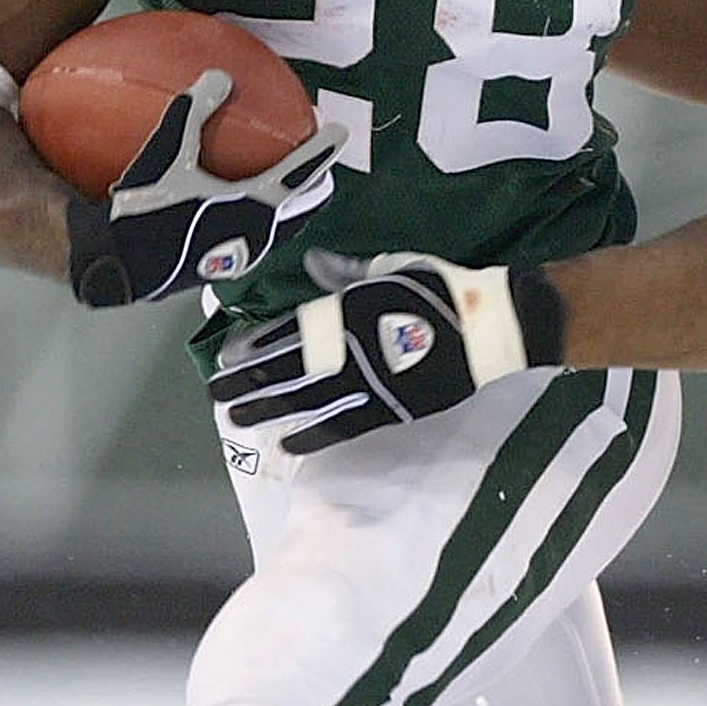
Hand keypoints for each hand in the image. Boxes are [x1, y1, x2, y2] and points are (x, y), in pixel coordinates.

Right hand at [63, 70, 341, 306]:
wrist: (123, 267)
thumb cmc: (147, 212)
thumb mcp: (167, 156)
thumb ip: (192, 114)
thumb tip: (217, 76)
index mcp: (254, 206)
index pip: (300, 173)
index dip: (321, 150)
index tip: (339, 131)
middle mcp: (259, 234)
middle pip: (305, 206)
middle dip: (317, 182)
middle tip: (320, 160)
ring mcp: (246, 254)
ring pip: (287, 226)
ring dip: (297, 203)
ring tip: (295, 185)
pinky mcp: (227, 266)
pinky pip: (261, 236)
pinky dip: (268, 217)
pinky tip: (244, 206)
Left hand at [208, 252, 558, 456]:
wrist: (489, 327)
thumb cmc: (442, 288)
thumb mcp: (392, 268)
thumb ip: (348, 272)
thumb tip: (313, 262)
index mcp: (349, 310)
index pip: (289, 332)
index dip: (255, 346)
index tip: (226, 358)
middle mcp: (352, 349)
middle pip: (287, 370)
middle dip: (248, 383)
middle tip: (217, 395)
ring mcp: (370, 383)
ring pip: (306, 401)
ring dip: (268, 410)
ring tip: (237, 419)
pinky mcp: (391, 408)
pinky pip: (343, 426)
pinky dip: (313, 435)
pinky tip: (287, 442)